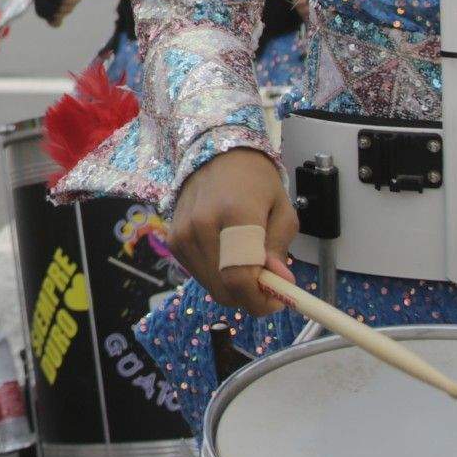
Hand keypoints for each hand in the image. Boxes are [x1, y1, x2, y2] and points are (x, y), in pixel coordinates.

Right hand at [170, 147, 298, 315]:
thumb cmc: (256, 181)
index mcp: (235, 215)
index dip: (260, 300)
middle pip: (224, 290)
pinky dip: (217, 276)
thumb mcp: (283, 210)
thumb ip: (279, 248)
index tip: (277, 299)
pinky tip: (227, 256)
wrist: (216, 156)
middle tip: (267, 286)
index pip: (240, 277)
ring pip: (211, 287)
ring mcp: (182, 235)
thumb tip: (278, 281)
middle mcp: (201, 227)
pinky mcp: (173, 241)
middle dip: (249, 298)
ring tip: (248, 265)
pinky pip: (199, 275)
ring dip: (233, 287)